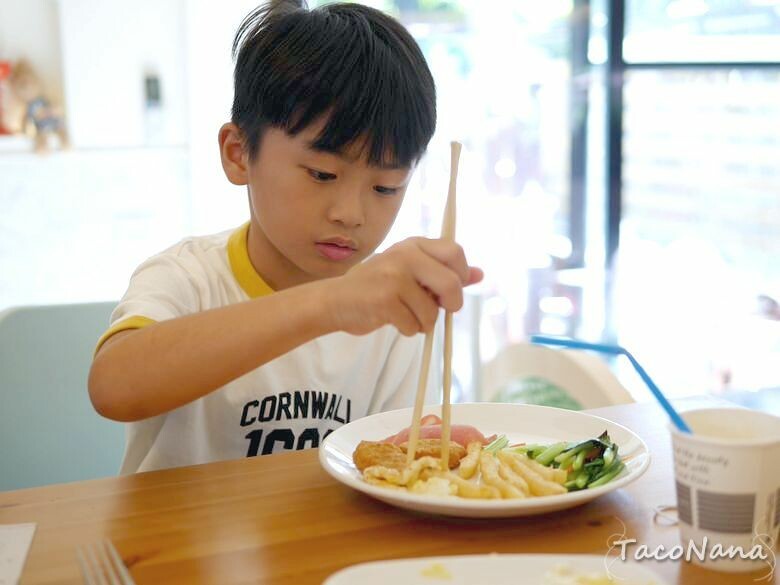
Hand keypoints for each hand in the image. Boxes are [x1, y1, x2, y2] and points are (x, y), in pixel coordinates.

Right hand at [327, 237, 482, 335]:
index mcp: (414, 244)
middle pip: (451, 283)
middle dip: (452, 303)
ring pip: (432, 311)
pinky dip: (408, 329)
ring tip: (406, 316)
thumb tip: (480, 274)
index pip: (455, 252)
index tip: (450, 290)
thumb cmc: (376, 287)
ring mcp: (394, 276)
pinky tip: (393, 321)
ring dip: (424, 322)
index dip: (461, 275)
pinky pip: (414, 324)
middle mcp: (405, 255)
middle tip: (442, 309)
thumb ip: (443, 272)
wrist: (335, 301)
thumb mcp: (410, 273)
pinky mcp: (385, 299)